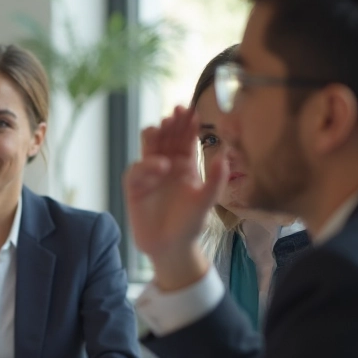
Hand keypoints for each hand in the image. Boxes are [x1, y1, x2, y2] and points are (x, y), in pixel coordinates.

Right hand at [124, 106, 225, 290]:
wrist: (170, 247)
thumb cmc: (190, 224)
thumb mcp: (207, 202)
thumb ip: (215, 180)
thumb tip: (223, 157)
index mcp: (185, 165)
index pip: (185, 139)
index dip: (187, 124)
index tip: (191, 110)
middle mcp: (166, 166)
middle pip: (166, 138)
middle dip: (170, 124)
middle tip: (176, 112)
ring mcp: (149, 175)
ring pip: (147, 148)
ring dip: (153, 135)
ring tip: (161, 127)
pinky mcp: (134, 187)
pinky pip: (136, 170)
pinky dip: (146, 165)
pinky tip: (160, 166)